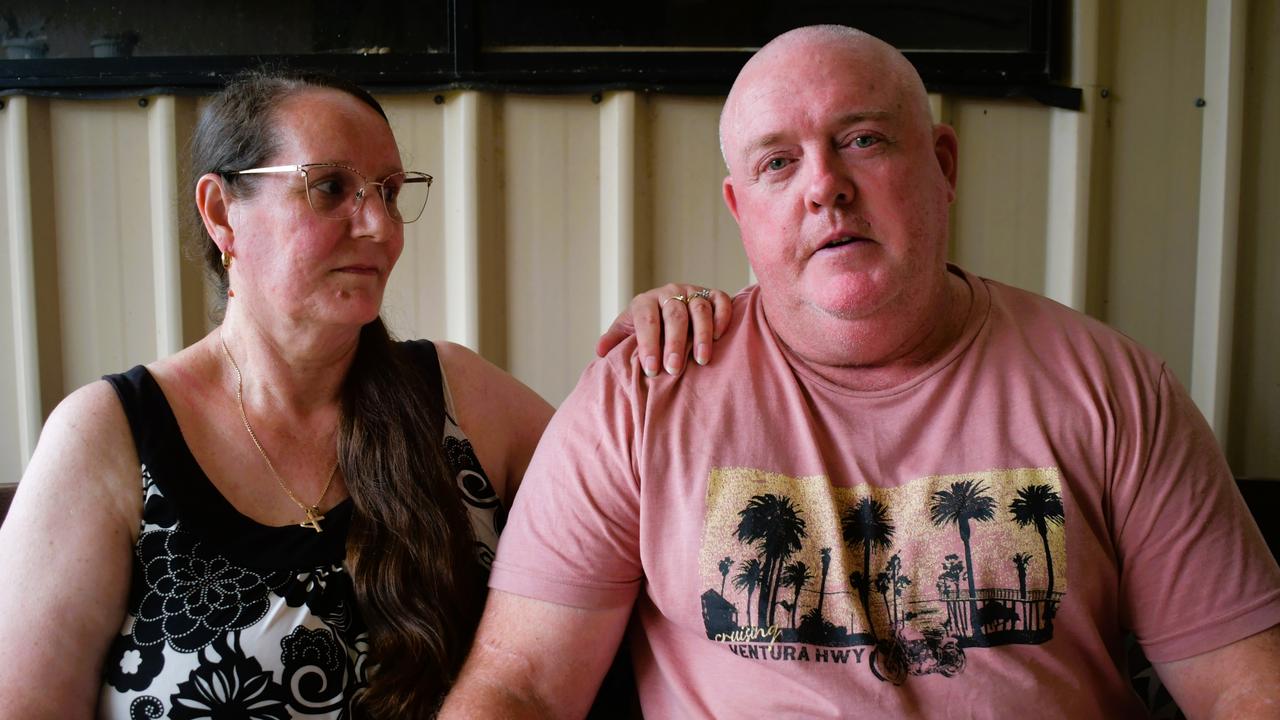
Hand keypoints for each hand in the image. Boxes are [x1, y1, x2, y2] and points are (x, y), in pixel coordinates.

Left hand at [596, 284, 732, 376]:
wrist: (667, 307)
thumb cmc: (647, 326)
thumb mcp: (628, 330)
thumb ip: (615, 340)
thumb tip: (601, 353)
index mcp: (645, 301)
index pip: (647, 320)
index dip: (648, 344)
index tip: (651, 369)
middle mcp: (669, 293)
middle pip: (674, 316)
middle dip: (674, 344)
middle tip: (673, 370)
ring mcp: (692, 292)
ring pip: (699, 309)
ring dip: (701, 335)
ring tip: (701, 360)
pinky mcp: (712, 294)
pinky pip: (720, 301)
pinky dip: (722, 316)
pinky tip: (719, 337)